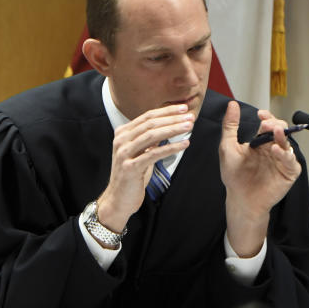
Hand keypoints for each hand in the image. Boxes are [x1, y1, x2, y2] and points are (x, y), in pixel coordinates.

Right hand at [96, 104, 193, 231]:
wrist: (118, 200)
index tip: (183, 108)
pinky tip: (185, 143)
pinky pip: (154, 154)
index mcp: (123, 133)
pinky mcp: (130, 167)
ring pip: (152, 135)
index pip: (147, 116)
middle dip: (172, 118)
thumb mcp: (140, 153)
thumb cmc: (132, 176)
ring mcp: (124, 153)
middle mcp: (121, 140)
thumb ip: (149, 139)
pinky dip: (171, 147)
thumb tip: (167, 125)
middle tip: (190, 116)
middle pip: (150, 123)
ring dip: (173, 129)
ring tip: (189, 126)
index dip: (167, 111)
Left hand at [220, 101, 301, 256]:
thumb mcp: (228, 147)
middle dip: (276, 125)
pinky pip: (291, 161)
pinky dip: (285, 155)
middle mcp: (273, 149)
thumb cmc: (234, 176)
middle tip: (267, 124)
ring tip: (275, 132)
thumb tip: (232, 105)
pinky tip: (275, 150)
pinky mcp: (289, 173)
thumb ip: (230, 126)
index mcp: (260, 142)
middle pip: (281, 131)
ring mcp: (282, 160)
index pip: (268, 124)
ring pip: (287, 144)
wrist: (240, 199)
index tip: (260, 115)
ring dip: (282, 136)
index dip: (267, 117)